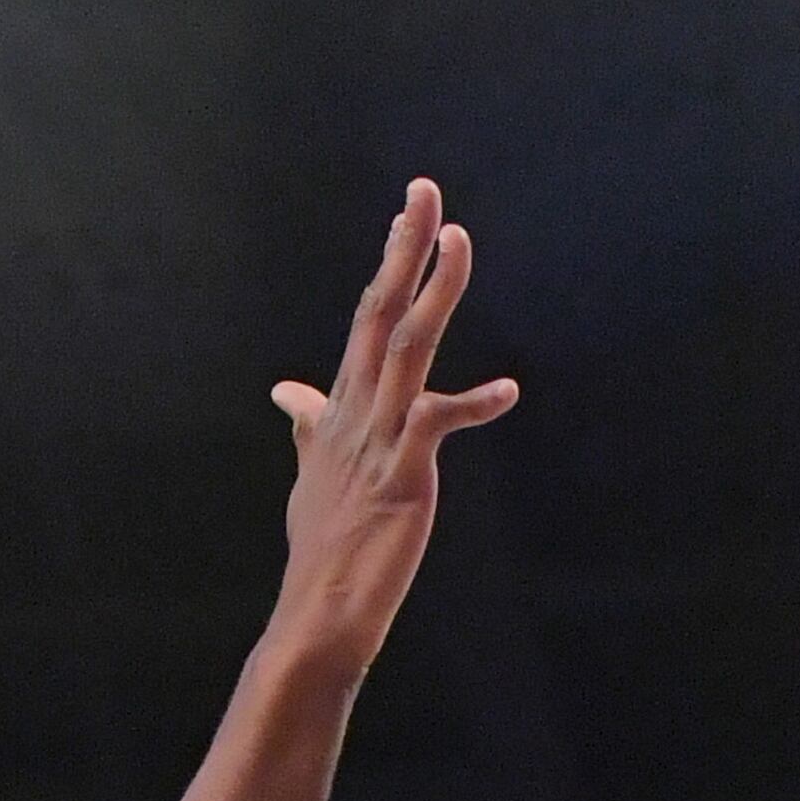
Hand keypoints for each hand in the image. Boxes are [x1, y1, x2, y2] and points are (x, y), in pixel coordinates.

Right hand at [267, 183, 518, 687]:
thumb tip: (290, 391)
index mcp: (341, 408)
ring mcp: (379, 441)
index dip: (389, 264)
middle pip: (380, 312)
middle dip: (403, 248)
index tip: (407, 214)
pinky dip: (475, 406)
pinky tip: (509, 390)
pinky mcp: (403, 477)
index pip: (365, 319)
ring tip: (458, 241)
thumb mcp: (313, 474)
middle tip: (425, 189)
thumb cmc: (322, 549)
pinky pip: (437, 425)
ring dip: (434, 292)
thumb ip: (309, 426)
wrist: (318, 612)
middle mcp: (357, 412)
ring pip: (407, 349)